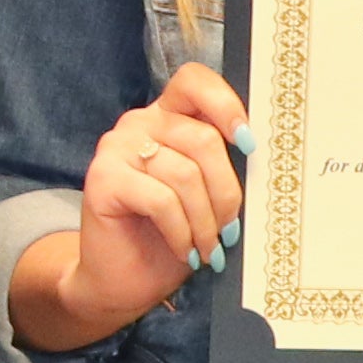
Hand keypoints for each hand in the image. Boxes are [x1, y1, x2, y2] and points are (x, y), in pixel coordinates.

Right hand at [26, 66, 248, 349]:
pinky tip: (184, 251)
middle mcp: (138, 124)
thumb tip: (260, 162)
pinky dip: (181, 232)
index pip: (194, 81)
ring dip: (205, 222)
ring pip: (185, 174)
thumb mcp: (204, 196)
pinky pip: (161, 200)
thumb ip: (220, 168)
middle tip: (229, 232)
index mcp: (167, 118)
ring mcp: (116, 149)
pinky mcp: (102, 180)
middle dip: (226, 193)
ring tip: (208, 250)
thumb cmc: (171, 238)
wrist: (123, 281)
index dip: (226, 105)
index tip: (247, 145)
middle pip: (203, 139)